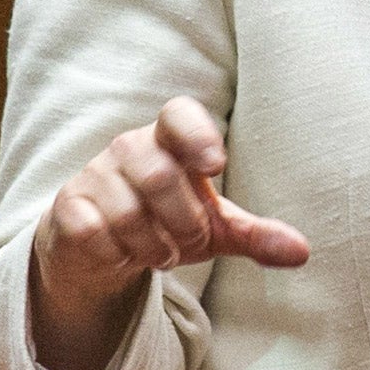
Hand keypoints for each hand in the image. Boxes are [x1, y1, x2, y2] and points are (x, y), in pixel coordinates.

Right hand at [31, 96, 309, 369]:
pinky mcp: (67, 208)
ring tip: (161, 252)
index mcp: (171, 140)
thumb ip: (256, 235)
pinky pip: (95, 233)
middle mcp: (130, 148)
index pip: (180, 114)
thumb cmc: (167, 224)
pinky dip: (118, 254)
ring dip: (154, 246)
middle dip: (184, 223)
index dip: (197, 135)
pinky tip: (122, 255)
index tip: (215, 165)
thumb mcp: (215, 229)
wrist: (102, 249)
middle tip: (190, 243)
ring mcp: (94, 175)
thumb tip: (303, 252)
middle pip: (161, 177)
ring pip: (129, 212)